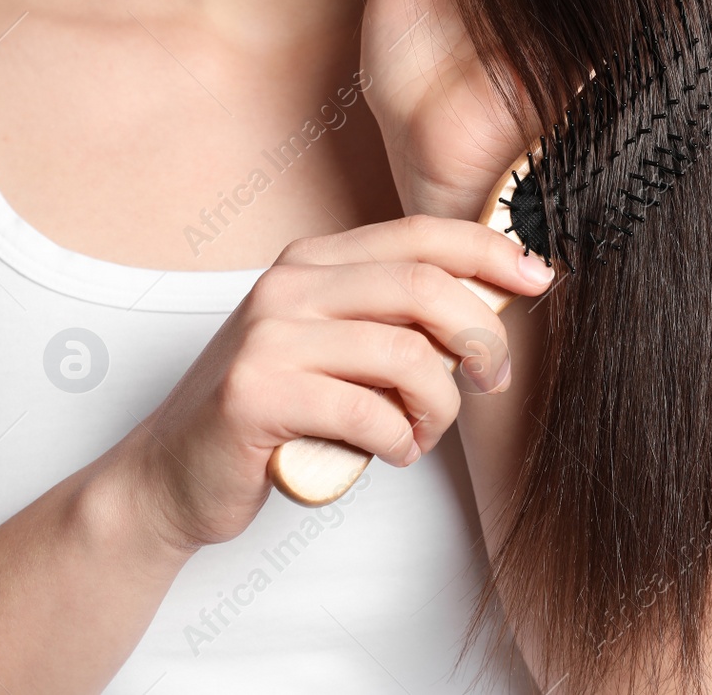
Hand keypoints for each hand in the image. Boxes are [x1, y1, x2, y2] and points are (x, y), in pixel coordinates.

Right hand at [118, 216, 555, 549]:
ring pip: (406, 357)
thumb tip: (496, 302)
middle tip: (493, 379)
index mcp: (314, 262)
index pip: (420, 235)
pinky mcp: (255, 395)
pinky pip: (368, 414)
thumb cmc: (275, 412)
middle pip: (423, 288)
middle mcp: (288, 286)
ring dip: (438, 407)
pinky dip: (398, 442)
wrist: (172, 475)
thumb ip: (399, 320)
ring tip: (423, 434)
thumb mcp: (339, 348)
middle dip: (479, 337)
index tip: (540, 278)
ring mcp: (268, 338)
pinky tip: (390, 453)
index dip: (489, 252)